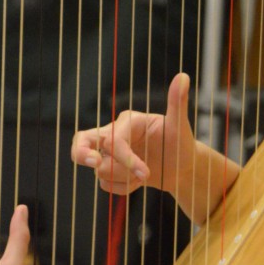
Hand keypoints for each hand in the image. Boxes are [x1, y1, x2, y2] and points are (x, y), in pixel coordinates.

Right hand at [71, 73, 196, 200]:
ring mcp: (109, 153)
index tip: (146, 174)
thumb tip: (183, 76)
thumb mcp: (180, 126)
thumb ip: (177, 103)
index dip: (127, 159)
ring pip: (100, 171)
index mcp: (128, 121)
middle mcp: (113, 134)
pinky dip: (123, 188)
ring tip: (145, 175)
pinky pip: (105, 184)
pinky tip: (139, 182)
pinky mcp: (110, 169)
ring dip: (124, 179)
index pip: (114, 140)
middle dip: (83, 154)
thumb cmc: (181, 144)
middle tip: (96, 163)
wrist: (182, 167)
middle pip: (81, 141)